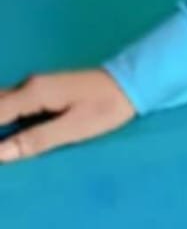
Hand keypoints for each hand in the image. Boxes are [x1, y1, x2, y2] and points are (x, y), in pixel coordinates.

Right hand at [0, 70, 136, 163]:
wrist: (132, 83)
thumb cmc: (106, 108)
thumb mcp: (73, 128)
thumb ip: (35, 140)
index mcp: (33, 93)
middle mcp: (28, 85)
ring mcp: (34, 86)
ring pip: (0, 103)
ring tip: (2, 145)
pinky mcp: (41, 91)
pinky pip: (10, 104)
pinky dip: (1, 116)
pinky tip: (5, 133)